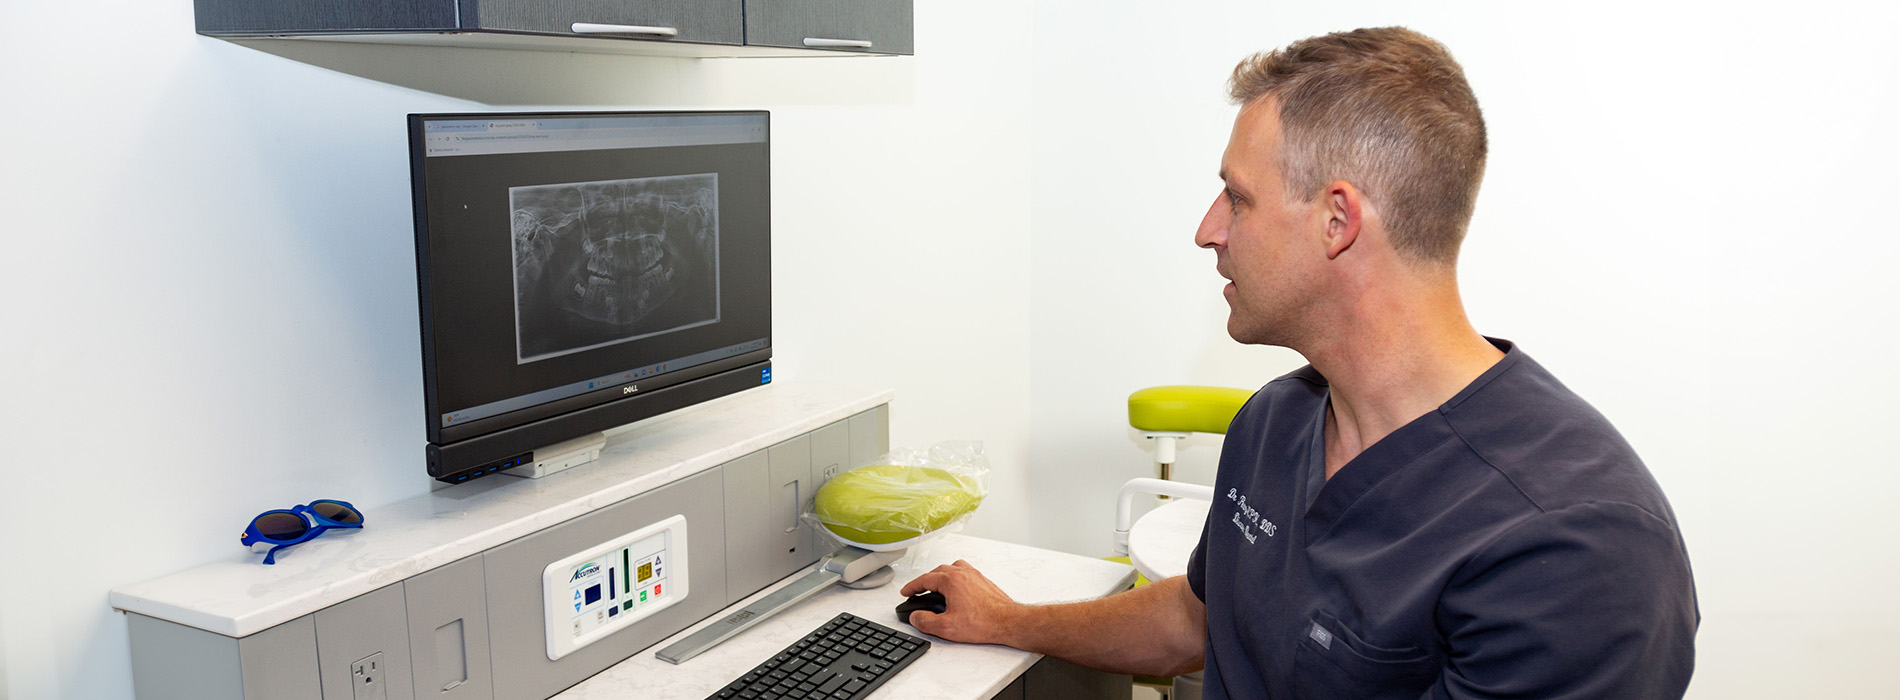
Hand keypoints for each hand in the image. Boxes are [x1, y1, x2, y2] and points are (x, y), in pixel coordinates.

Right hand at [898, 559, 1024, 645]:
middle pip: (937, 571)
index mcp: (952, 581)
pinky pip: (964, 572)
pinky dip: (954, 576)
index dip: (912, 587)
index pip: (924, 579)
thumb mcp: (946, 628)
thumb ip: (925, 622)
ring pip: (952, 568)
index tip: (906, 592)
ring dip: (940, 575)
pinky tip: (955, 588)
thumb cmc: (984, 623)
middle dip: (924, 581)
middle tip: (917, 592)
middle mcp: (963, 573)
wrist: (1008, 622)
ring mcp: (975, 575)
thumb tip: (915, 617)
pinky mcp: (983, 581)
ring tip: (935, 587)